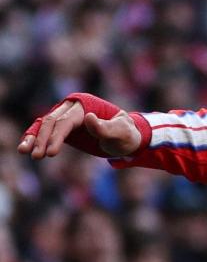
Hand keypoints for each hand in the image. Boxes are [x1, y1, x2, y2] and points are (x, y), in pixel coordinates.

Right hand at [18, 98, 140, 158]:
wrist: (127, 138)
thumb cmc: (126, 134)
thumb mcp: (121, 132)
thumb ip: (105, 127)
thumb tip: (88, 117)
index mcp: (86, 105)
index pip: (66, 121)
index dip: (57, 136)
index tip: (51, 153)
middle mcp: (73, 108)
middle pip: (52, 121)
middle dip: (43, 138)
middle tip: (37, 156)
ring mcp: (67, 117)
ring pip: (45, 125)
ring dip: (34, 137)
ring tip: (24, 151)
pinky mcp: (63, 128)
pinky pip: (46, 131)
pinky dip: (35, 138)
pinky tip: (25, 148)